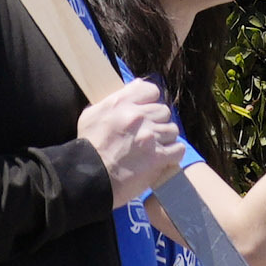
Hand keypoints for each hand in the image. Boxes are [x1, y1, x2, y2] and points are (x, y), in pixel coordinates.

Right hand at [82, 78, 184, 208]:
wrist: (88, 179)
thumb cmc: (87, 149)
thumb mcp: (91, 115)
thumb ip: (114, 99)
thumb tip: (135, 86)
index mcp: (121, 103)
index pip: (151, 90)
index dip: (150, 101)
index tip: (145, 112)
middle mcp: (138, 116)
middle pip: (163, 111)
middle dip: (157, 122)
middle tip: (147, 134)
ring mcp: (149, 136)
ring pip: (172, 130)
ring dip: (165, 139)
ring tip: (153, 148)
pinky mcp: (157, 157)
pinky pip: (178, 149)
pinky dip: (173, 154)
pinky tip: (164, 158)